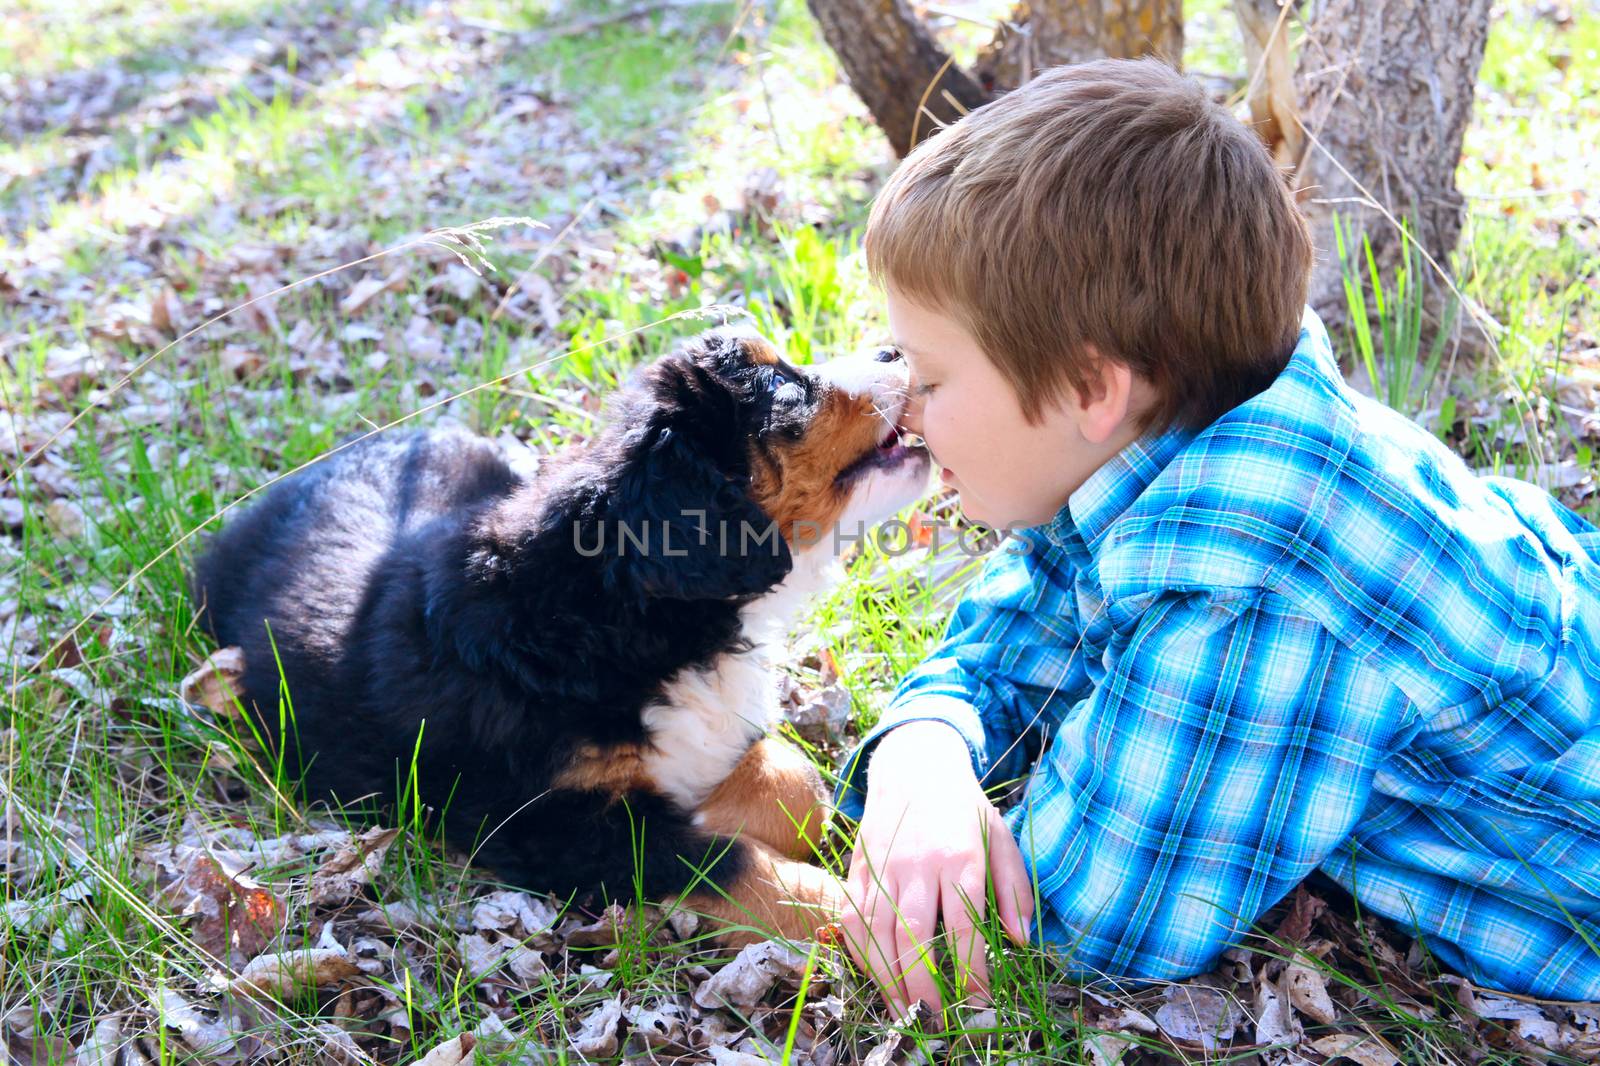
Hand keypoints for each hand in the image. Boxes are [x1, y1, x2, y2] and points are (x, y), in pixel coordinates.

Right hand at [840, 720, 1033, 1012]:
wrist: (914, 767)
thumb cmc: (963, 808)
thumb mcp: (1001, 837)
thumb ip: (1014, 889)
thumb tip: (1020, 939)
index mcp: (960, 858)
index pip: (964, 927)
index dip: (971, 971)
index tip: (978, 999)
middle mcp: (917, 864)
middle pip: (914, 937)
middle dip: (923, 986)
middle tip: (933, 1018)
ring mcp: (882, 866)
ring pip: (876, 932)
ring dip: (887, 977)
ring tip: (903, 1009)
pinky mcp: (858, 867)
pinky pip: (852, 917)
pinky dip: (860, 952)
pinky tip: (876, 974)